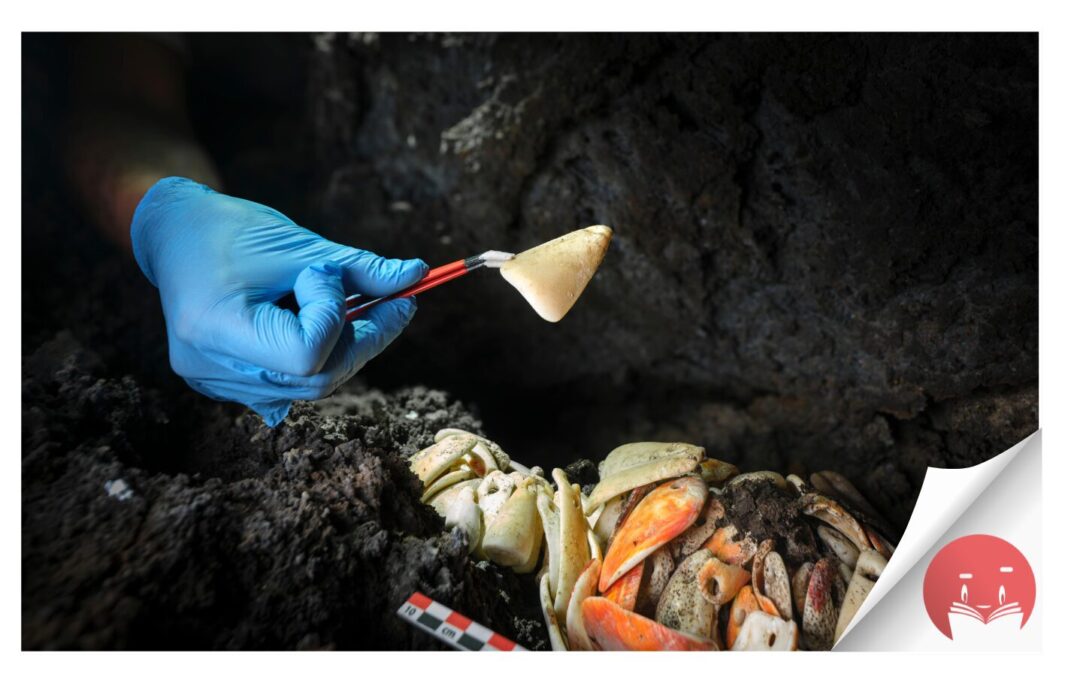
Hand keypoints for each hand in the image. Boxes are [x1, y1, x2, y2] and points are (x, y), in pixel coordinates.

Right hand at [130, 177, 426, 425]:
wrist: (177, 233)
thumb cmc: (233, 230)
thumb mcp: (301, 244)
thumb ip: (360, 269)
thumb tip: (417, 276)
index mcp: (215, 327)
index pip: (305, 353)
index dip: (334, 318)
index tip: (329, 276)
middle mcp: (208, 366)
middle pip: (313, 379)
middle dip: (362, 342)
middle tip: (396, 304)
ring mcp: (211, 381)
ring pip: (307, 388)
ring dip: (344, 350)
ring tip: (356, 309)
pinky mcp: (221, 383)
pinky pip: (287, 388)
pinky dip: (318, 360)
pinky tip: (324, 328)